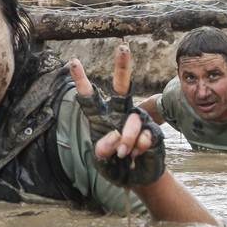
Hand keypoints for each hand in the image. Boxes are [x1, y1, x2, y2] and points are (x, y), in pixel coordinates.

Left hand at [69, 43, 164, 186]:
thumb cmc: (114, 166)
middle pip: (121, 87)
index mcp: (101, 117)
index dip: (81, 80)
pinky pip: (146, 136)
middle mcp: (120, 113)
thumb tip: (116, 141)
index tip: (73, 61)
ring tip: (123, 154)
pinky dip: (139, 148)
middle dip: (122, 66)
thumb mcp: (102, 161)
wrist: (136, 179)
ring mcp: (138, 121)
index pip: (89, 97)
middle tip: (123, 47)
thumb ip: (103, 150)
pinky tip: (137, 154)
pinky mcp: (153, 131)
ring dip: (126, 140)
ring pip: (132, 121)